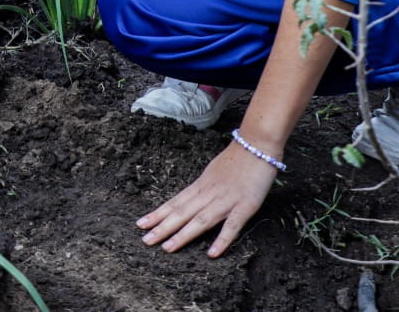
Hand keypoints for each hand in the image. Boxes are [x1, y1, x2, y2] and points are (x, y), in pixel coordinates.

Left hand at [137, 139, 278, 256]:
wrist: (257, 145)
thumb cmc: (236, 159)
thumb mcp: (212, 172)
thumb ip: (202, 187)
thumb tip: (189, 198)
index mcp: (200, 185)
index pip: (175, 202)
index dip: (158, 214)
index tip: (140, 224)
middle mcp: (209, 193)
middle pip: (182, 212)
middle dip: (162, 227)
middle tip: (145, 240)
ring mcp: (226, 200)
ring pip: (201, 220)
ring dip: (183, 235)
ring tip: (166, 248)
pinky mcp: (245, 206)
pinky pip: (232, 225)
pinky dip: (222, 239)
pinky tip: (212, 254)